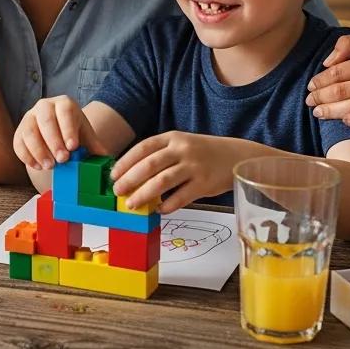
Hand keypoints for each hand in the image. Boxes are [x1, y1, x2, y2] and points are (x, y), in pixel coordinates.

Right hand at [12, 95, 108, 170]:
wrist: (57, 132)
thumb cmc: (72, 133)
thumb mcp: (86, 136)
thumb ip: (95, 146)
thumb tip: (107, 160)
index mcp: (63, 103)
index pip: (65, 112)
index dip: (68, 129)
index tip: (73, 146)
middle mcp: (44, 106)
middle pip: (46, 121)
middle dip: (54, 141)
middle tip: (63, 159)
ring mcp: (29, 117)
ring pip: (29, 131)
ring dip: (38, 150)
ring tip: (50, 166)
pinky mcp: (19, 131)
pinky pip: (18, 143)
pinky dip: (26, 156)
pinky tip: (37, 166)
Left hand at [111, 132, 234, 213]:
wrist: (236, 156)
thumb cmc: (202, 153)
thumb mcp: (181, 145)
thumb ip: (160, 156)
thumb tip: (131, 175)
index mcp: (172, 138)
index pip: (143, 147)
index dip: (126, 161)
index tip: (113, 175)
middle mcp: (182, 150)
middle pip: (150, 165)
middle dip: (130, 180)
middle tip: (117, 192)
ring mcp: (194, 166)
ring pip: (162, 182)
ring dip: (144, 194)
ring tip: (132, 204)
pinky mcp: (204, 184)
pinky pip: (181, 197)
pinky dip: (167, 205)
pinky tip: (159, 210)